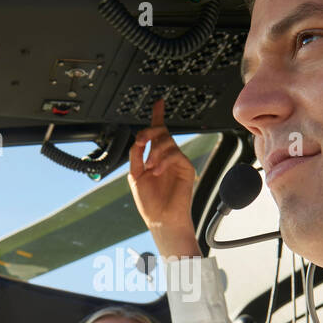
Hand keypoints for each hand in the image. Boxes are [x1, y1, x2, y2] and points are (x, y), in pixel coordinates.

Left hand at [128, 98, 200, 256]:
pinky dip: (163, 160)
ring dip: (154, 152)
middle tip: (141, 140)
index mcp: (154, 158)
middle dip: (149, 132)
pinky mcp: (186, 168)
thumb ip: (136, 157)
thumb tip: (138, 140)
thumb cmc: (150, 203)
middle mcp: (166, 158)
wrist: (162, 219)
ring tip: (150, 168)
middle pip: (161, 133)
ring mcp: (177, 162)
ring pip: (167, 142)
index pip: (157, 133)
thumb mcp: (135, 176)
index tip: (158, 103)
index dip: (157, 116)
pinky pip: (175, 154)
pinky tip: (157, 171)